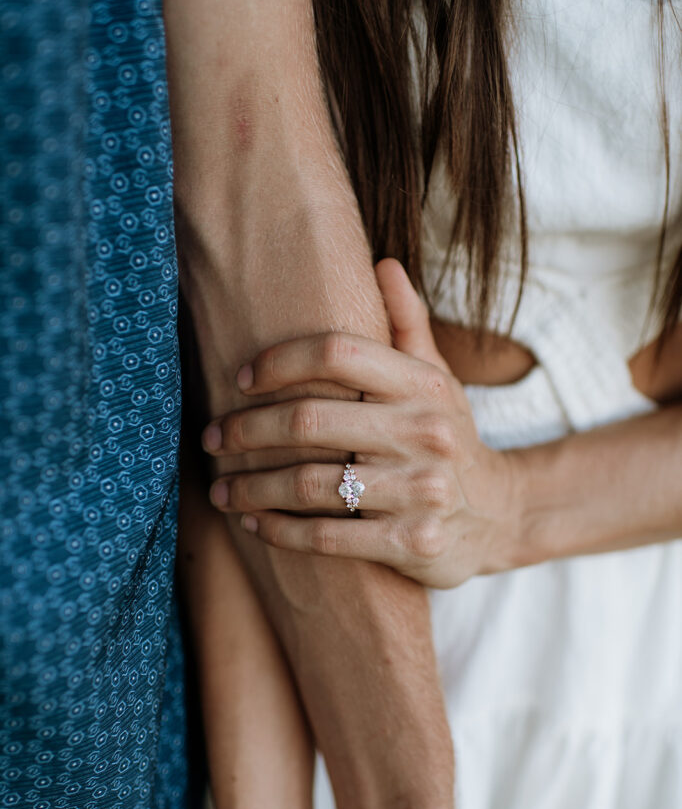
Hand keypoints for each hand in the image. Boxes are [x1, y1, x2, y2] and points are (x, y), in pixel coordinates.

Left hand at [202, 258, 517, 587]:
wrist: (502, 517)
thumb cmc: (451, 441)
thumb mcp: (438, 383)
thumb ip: (409, 326)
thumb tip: (383, 263)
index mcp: (424, 387)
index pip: (338, 353)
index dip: (279, 361)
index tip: (242, 380)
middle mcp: (426, 434)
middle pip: (309, 421)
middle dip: (246, 431)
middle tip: (212, 439)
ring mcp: (420, 492)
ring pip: (309, 486)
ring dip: (252, 489)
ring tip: (221, 491)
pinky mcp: (411, 544)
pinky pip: (327, 538)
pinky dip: (280, 532)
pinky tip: (255, 524)